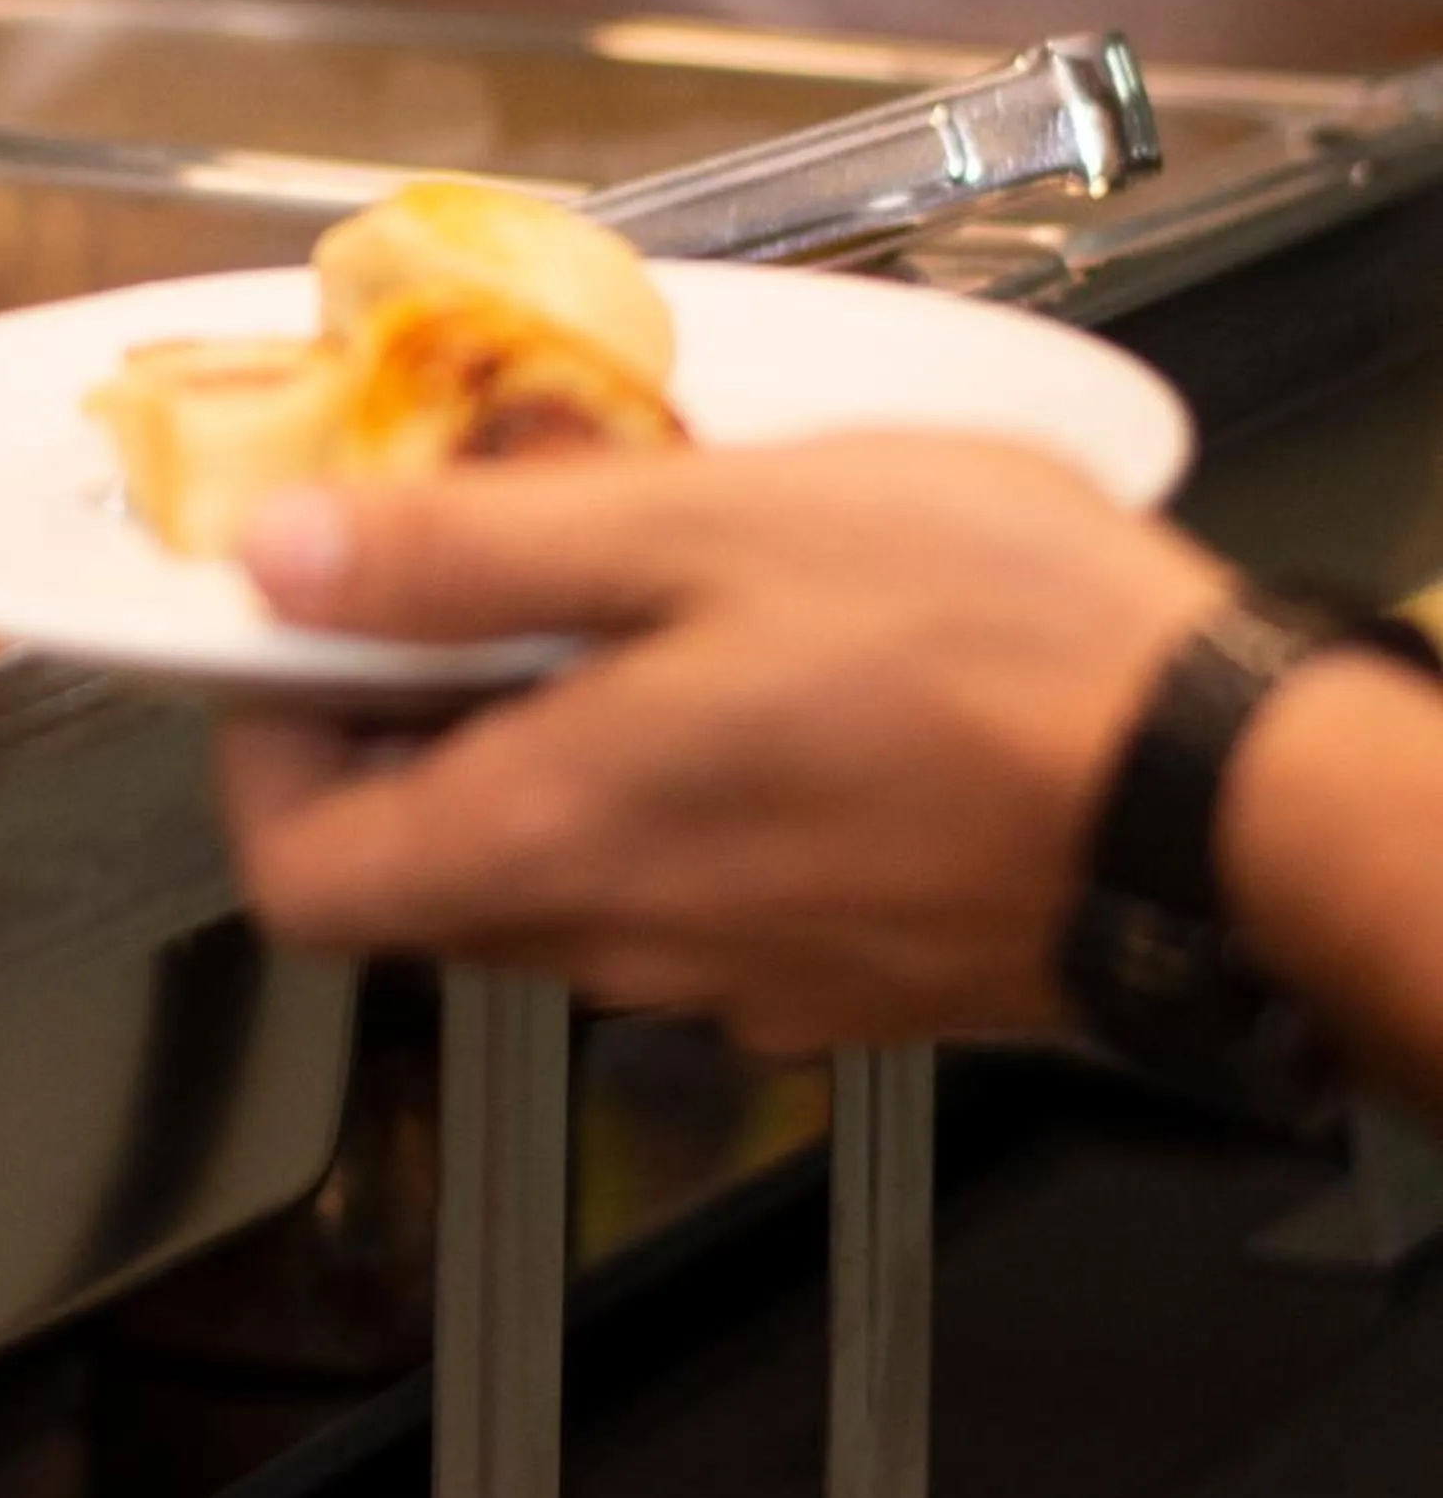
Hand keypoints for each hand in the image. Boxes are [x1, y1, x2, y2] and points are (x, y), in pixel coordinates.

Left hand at [214, 435, 1226, 1054]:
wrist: (1237, 792)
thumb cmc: (995, 650)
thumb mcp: (694, 531)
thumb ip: (464, 554)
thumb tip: (281, 561)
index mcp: (558, 836)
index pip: (300, 878)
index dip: (261, 749)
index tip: (301, 631)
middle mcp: (624, 937)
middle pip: (418, 866)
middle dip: (403, 711)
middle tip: (467, 562)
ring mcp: (732, 966)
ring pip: (551, 865)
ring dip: (541, 727)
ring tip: (626, 582)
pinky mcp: (829, 961)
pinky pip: (679, 876)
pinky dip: (662, 772)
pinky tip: (748, 661)